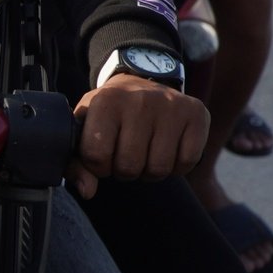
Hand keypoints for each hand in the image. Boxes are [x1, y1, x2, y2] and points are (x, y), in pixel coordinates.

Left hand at [67, 75, 208, 198]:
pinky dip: (176, 166)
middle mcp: (139, 100)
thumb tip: (87, 192)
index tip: (103, 156)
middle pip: (129, 166)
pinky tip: (167, 148)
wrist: (142, 80)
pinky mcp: (196, 113)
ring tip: (145, 152)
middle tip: (126, 155)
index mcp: (106, 101)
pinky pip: (186, 162)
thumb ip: (77, 162)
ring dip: (150, 171)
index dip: (98, 166)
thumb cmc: (110, 112)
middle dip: (124, 170)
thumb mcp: (86, 127)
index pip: (96, 155)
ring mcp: (171, 105)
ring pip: (158, 168)